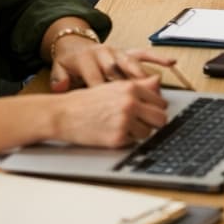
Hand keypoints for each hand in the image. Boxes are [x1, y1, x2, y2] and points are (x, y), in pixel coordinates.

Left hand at [49, 39, 178, 91]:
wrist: (75, 44)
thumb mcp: (59, 68)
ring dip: (142, 78)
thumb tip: (62, 86)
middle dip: (125, 87)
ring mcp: (118, 51)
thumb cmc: (70, 62)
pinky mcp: (127, 51)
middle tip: (134, 104)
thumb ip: (60, 78)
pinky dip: (158, 58)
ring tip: (153, 93)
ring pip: (132, 64)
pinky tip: (170, 63)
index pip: (97, 78)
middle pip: (117, 71)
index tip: (109, 110)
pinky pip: (145, 54)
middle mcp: (105, 52)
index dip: (103, 94)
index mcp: (88, 58)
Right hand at [51, 77, 169, 147]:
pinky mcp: (117, 138)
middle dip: (153, 122)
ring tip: (123, 128)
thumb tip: (158, 81)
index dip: (155, 109)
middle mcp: (130, 103)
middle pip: (161, 118)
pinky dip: (126, 141)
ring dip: (139, 133)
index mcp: (131, 88)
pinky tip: (112, 133)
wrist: (62, 114)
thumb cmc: (86, 101)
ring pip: (149, 133)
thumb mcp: (114, 87)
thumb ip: (139, 85)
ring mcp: (124, 121)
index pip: (161, 102)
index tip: (149, 113)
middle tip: (141, 123)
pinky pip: (133, 143)